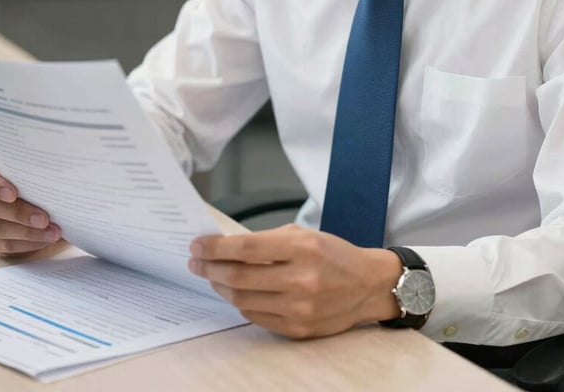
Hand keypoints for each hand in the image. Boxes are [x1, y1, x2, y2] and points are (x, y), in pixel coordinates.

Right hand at [0, 160, 61, 254]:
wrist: (30, 191)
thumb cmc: (30, 175)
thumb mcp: (30, 166)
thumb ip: (34, 168)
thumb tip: (55, 176)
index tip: (14, 194)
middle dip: (21, 214)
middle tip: (44, 220)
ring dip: (28, 233)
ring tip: (52, 233)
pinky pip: (3, 245)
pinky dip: (26, 244)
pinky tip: (43, 240)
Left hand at [188, 223, 401, 338]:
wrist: (368, 286)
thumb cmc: (333, 254)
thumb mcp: (303, 234)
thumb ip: (266, 240)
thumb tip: (225, 246)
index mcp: (301, 248)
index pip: (245, 248)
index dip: (215, 247)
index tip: (197, 245)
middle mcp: (301, 280)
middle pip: (239, 277)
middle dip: (210, 268)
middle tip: (196, 262)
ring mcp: (300, 308)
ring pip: (243, 299)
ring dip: (221, 286)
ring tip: (213, 275)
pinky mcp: (298, 329)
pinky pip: (256, 316)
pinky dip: (240, 302)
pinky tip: (235, 291)